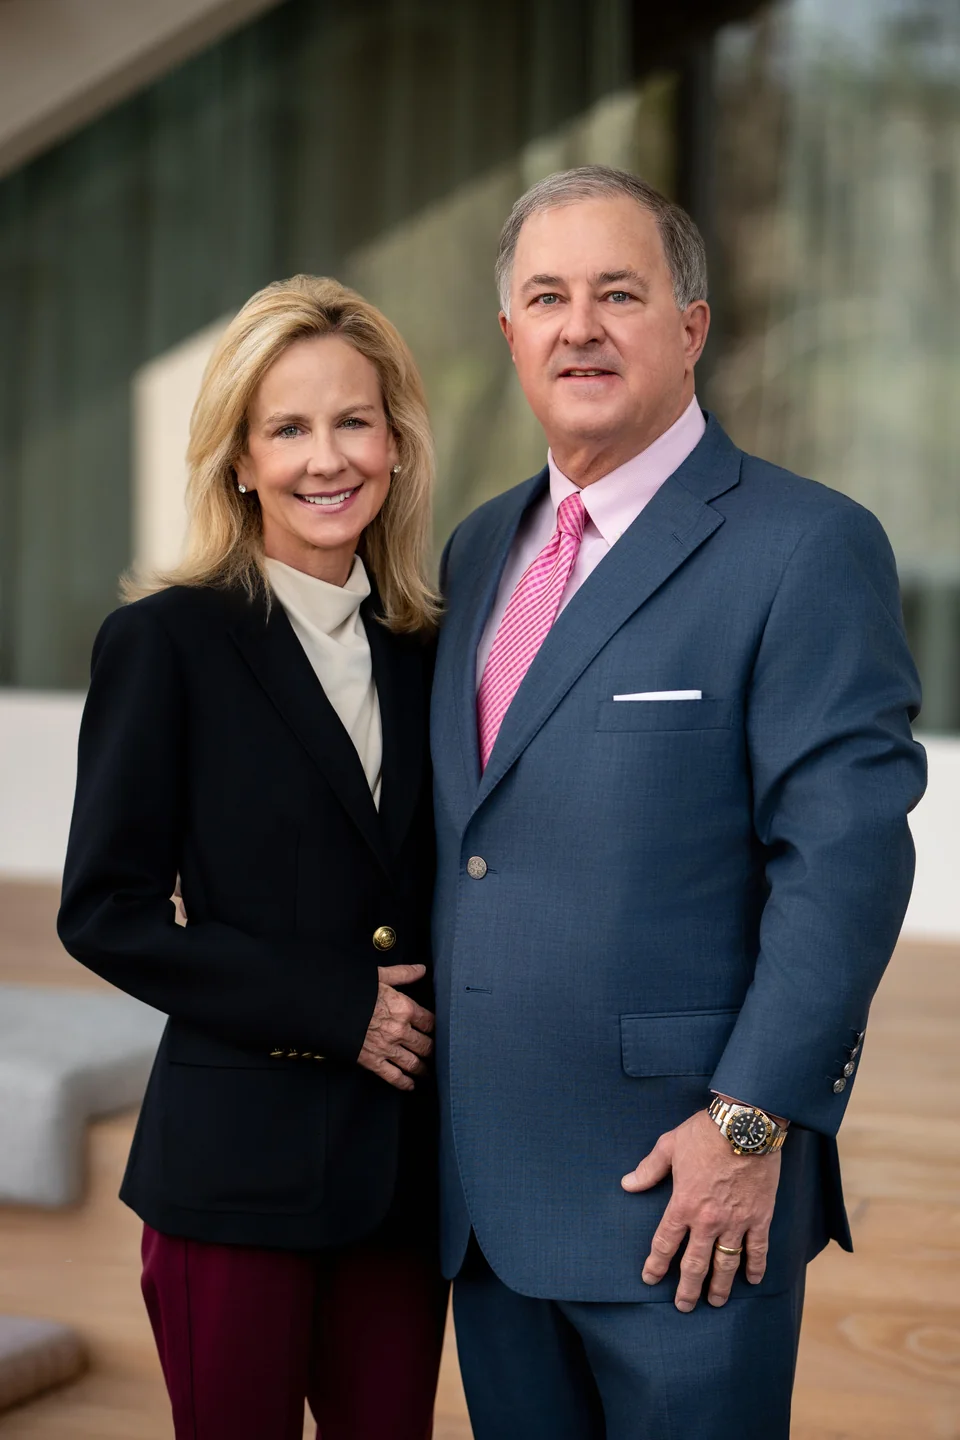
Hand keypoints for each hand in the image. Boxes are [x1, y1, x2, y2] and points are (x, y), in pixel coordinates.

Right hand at [357, 964, 434, 1091]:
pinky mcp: (372, 1061)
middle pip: (425, 1045)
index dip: (437, 1027)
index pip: (430, 1022)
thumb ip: (403, 973)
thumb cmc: (353, 990)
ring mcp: (387, 1048)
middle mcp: (400, 1031)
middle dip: (433, 1051)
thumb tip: (421, 969)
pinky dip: (404, 1083)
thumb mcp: (380, 976)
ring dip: (423, 1069)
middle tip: (439, 1055)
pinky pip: (393, 1076)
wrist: (327, 1007)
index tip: (441, 1031)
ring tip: (428, 1072)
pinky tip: (410, 1085)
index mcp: (404, 1008)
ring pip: (413, 1063)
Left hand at [621, 1109, 780, 1311]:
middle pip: (695, 1264)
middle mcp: (708, 1220)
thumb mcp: (669, 1146)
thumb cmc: (704, 1133)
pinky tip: (753, 1281)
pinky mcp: (760, 1217)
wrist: (745, 1126)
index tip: (650, 1278)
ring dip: (720, 1286)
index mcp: (683, 1204)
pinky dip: (755, 1267)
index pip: (665, 1243)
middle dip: (687, 1288)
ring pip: (726, 1264)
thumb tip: (628, 1184)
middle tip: (683, 1306)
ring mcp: (736, 1222)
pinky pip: (758, 1249)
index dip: (656, 1264)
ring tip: (715, 1302)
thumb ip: (649, 1169)